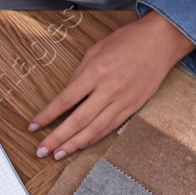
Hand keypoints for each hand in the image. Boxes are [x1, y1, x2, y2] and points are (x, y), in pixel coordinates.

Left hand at [29, 12, 195, 160]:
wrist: (162, 40)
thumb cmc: (128, 40)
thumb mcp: (96, 50)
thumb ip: (79, 74)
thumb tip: (65, 98)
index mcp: (96, 72)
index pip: (65, 100)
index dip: (47, 116)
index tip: (33, 127)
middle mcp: (109, 89)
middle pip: (77, 120)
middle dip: (57, 138)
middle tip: (41, 150)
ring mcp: (123, 100)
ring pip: (94, 129)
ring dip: (74, 144)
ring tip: (58, 154)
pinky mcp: (134, 106)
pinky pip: (111, 127)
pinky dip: (94, 138)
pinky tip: (82, 145)